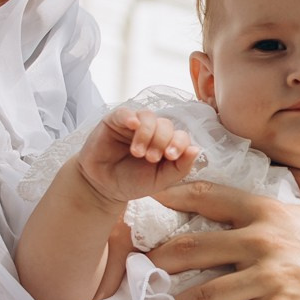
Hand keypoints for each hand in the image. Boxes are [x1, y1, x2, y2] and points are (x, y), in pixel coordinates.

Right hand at [73, 108, 198, 204]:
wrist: (103, 187)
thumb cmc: (132, 182)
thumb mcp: (160, 180)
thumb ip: (180, 167)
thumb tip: (196, 149)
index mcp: (167, 145)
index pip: (181, 136)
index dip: (179, 143)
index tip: (170, 157)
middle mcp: (153, 131)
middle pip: (166, 125)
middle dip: (161, 141)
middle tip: (150, 158)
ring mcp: (134, 124)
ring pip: (149, 117)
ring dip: (147, 134)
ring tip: (138, 152)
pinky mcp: (115, 120)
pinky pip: (126, 112)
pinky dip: (131, 117)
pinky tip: (132, 126)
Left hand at [149, 178, 299, 299]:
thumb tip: (297, 165)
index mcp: (272, 213)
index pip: (212, 198)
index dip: (175, 194)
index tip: (149, 195)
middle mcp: (264, 243)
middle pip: (193, 247)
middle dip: (159, 258)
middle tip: (140, 267)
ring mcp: (269, 281)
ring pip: (203, 294)